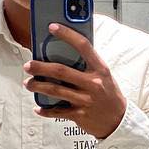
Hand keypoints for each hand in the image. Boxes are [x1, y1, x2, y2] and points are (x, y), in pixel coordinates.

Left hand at [23, 24, 126, 139]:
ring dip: (38, 86)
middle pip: (61, 71)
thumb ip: (88, 66)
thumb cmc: (110, 95)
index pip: (83, 46)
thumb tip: (65, 53)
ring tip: (28, 83)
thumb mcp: (104, 76)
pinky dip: (45, 110)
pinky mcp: (80, 115)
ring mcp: (86, 100)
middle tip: (28, 65)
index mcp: (100, 70)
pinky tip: (38, 108)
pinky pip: (57, 112)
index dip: (67, 35)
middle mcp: (93, 83)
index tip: (52, 27)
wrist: (119, 121)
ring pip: (55, 90)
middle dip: (40, 67)